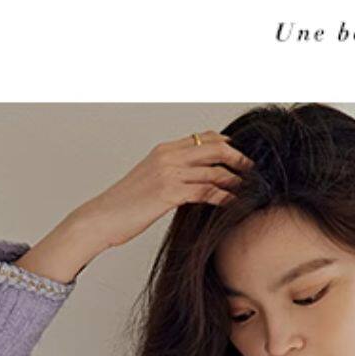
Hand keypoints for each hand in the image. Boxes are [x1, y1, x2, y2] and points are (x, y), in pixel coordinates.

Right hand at [18, 131, 254, 282]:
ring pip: (213, 170)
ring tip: (247, 189)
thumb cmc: (124, 205)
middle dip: (238, 158)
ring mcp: (168, 173)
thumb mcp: (150, 181)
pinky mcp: (169, 193)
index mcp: (164, 150)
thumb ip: (172, 174)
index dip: (226, 145)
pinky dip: (224, 196)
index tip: (239, 156)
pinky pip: (206, 190)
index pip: (203, 138)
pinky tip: (232, 203)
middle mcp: (168, 156)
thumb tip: (194, 180)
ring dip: (235, 180)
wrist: (102, 217)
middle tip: (252, 170)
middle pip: (214, 148)